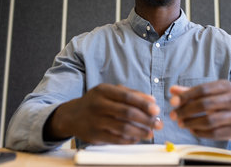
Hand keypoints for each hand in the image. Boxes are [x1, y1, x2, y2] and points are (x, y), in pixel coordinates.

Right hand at [44, 84, 162, 143]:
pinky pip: (116, 139)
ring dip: (140, 131)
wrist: (72, 115)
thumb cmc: (96, 102)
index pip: (127, 97)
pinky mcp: (94, 135)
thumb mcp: (110, 92)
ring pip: (123, 128)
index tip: (156, 109)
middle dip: (146, 119)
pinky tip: (137, 138)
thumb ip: (131, 94)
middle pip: (127, 113)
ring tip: (150, 133)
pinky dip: (130, 139)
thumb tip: (152, 100)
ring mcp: (95, 121)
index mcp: (103, 90)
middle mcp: (98, 104)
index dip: (144, 103)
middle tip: (158, 123)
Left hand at [169, 80, 230, 140]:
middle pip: (204, 104)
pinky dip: (200, 133)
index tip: (173, 101)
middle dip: (186, 110)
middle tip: (174, 115)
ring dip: (191, 123)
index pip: (202, 89)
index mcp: (226, 86)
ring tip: (181, 123)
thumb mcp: (212, 94)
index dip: (186, 96)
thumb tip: (172, 91)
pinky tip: (192, 130)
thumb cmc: (225, 103)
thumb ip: (191, 92)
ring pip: (209, 120)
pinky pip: (214, 133)